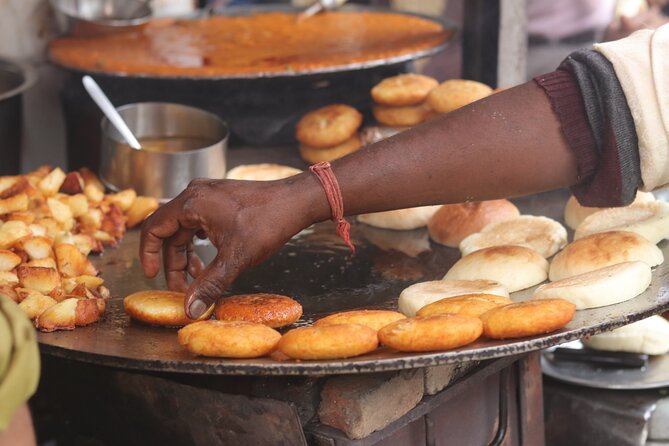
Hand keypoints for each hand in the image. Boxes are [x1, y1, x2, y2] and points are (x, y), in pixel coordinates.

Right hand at [139, 175, 324, 317]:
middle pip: (169, 231)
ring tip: (197, 278)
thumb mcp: (236, 257)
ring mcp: (209, 195)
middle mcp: (195, 194)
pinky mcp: (221, 200)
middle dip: (173, 262)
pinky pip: (199, 223)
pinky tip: (210, 261)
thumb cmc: (268, 221)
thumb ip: (210, 284)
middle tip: (181, 288)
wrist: (297, 201)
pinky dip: (200, 244)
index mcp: (191, 202)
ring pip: (185, 229)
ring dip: (187, 255)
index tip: (151, 277)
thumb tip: (190, 308)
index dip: (148, 255)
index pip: (153, 229)